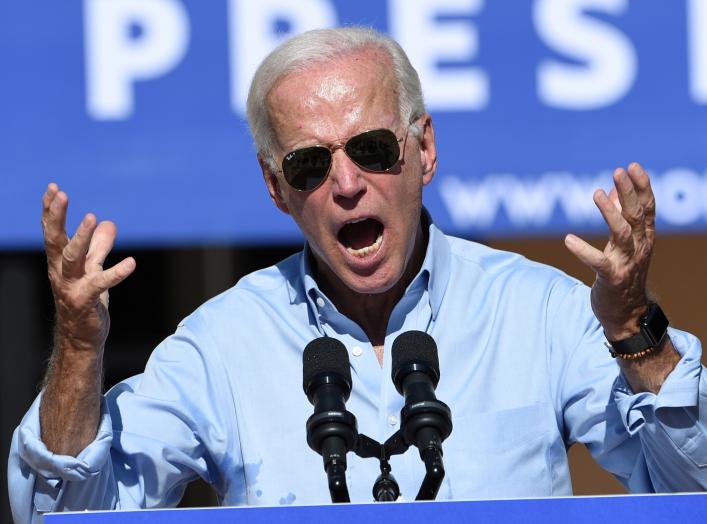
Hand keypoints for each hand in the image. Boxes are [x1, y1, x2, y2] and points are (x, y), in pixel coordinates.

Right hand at [42, 183, 135, 352]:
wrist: (82, 338)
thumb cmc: (85, 301)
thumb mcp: (93, 269)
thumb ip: (99, 247)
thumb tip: (108, 223)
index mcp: (60, 263)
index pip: (52, 232)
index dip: (51, 210)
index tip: (53, 187)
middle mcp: (60, 273)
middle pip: (55, 240)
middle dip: (56, 217)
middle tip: (62, 194)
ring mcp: (71, 287)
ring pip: (72, 258)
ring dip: (80, 237)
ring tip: (90, 217)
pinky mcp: (86, 302)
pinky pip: (100, 284)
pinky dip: (116, 273)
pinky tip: (131, 263)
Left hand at [564, 163, 654, 339]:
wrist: (626, 314)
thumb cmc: (623, 274)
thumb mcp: (625, 244)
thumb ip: (622, 217)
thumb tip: (614, 190)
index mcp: (644, 238)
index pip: (647, 207)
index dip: (641, 186)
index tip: (632, 166)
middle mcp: (639, 248)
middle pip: (636, 215)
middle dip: (629, 192)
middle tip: (618, 171)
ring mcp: (626, 263)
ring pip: (622, 233)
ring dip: (610, 212)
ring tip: (597, 193)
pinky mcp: (611, 278)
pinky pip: (597, 262)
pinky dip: (583, 250)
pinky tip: (568, 239)